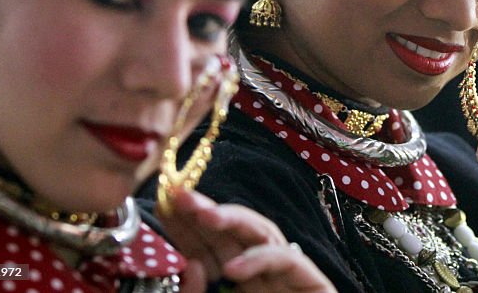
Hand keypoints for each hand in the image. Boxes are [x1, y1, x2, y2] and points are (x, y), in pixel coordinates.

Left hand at [162, 190, 336, 292]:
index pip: (208, 244)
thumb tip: (192, 263)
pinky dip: (263, 259)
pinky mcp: (314, 285)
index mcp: (232, 284)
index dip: (186, 222)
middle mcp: (259, 276)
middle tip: (179, 195)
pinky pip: (289, 260)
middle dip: (206, 211)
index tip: (163, 202)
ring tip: (203, 214)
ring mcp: (286, 278)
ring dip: (233, 219)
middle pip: (233, 232)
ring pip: (264, 232)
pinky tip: (235, 268)